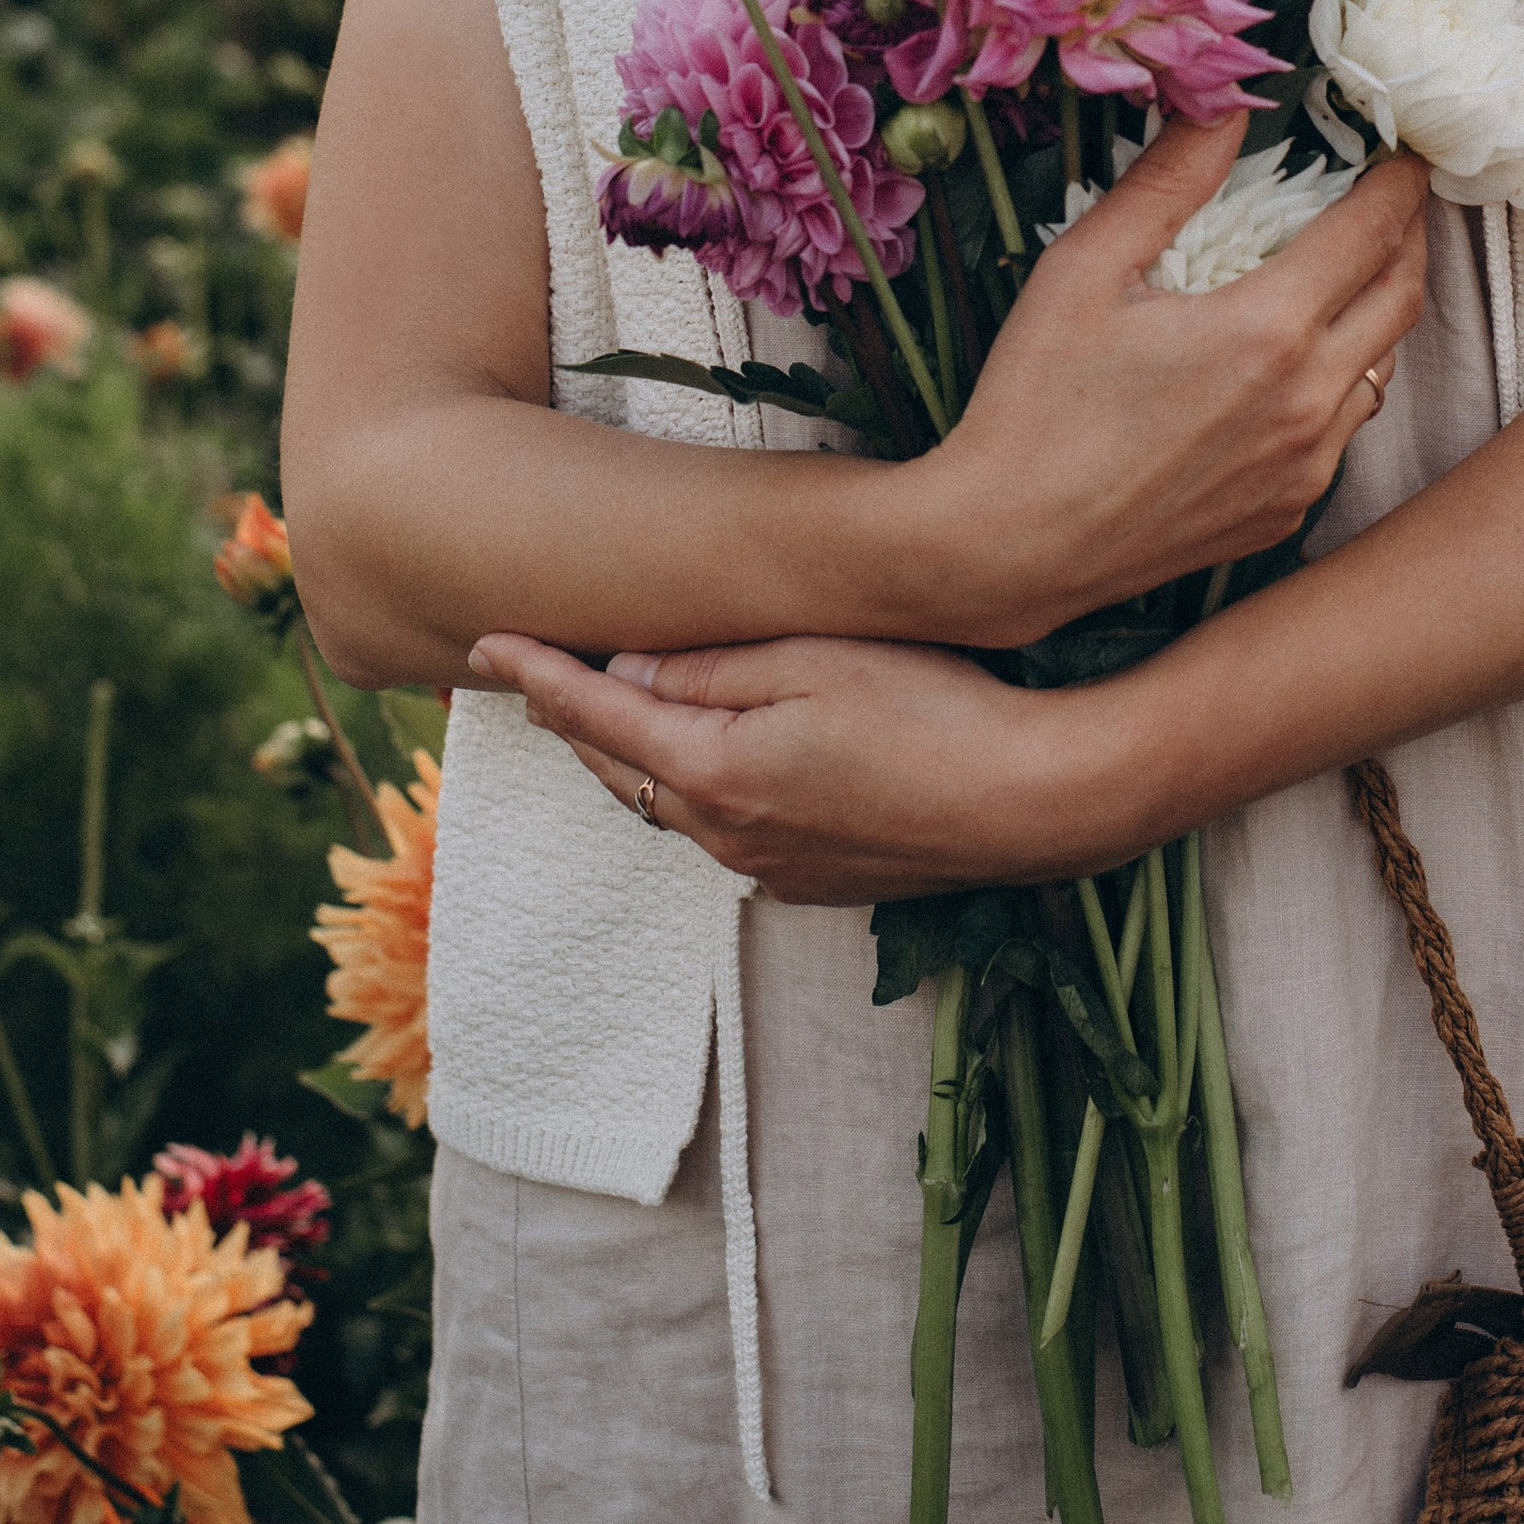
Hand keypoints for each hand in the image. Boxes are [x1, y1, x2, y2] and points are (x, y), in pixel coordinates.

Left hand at [468, 631, 1094, 902]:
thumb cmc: (937, 709)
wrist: (1039, 800)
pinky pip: (726, 831)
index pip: (597, 715)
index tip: (484, 641)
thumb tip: (631, 671)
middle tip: (529, 669)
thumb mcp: (815, 659)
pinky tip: (709, 761)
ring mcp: (772, 869)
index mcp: (714, 771)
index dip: (538, 674)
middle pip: (620, 770)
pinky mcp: (817, 882)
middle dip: (571, 718)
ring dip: (631, 757)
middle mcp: (726, 835)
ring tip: (605, 710)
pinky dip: (694, 790)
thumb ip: (713, 666)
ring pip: (669, 805)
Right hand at [912, 114, 1428, 643]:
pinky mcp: (1288, 510)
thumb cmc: (1036, 402)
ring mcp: (1306, 466)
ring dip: (1375, 312)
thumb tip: (1223, 100)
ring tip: (1341, 275)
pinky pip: (1342, 430)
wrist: (1010, 547)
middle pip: (1403, 297)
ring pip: (1380, 368)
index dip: (1400, 179)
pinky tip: (1289, 366)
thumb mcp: (1086, 268)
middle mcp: (1308, 401)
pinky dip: (1338, 383)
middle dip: (1409, 236)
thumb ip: (1169, 177)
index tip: (1404, 150)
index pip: (1375, 230)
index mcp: (1268, 330)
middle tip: (1391, 201)